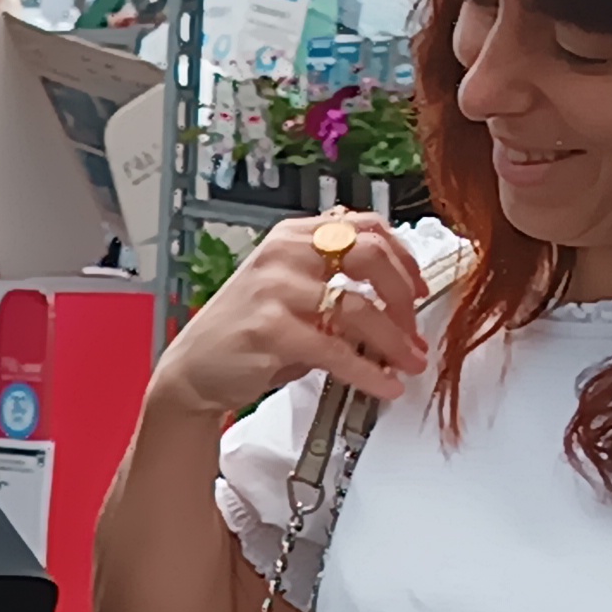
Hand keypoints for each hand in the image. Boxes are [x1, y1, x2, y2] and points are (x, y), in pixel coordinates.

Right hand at [147, 211, 433, 422]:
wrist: (193, 370)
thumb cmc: (243, 332)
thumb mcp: (287, 290)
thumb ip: (333, 280)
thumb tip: (397, 298)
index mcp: (293, 237)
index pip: (367, 227)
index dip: (404, 258)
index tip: (419, 287)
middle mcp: (284, 255)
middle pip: (371, 257)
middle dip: (406, 297)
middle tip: (415, 329)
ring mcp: (275, 290)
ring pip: (360, 309)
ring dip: (394, 341)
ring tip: (408, 363)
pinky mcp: (270, 330)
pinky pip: (336, 351)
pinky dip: (368, 372)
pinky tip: (382, 384)